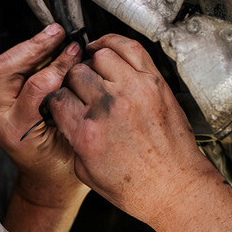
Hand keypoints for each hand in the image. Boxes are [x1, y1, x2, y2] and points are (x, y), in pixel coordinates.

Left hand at [0, 25, 85, 212]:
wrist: (47, 185)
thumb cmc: (62, 170)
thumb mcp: (73, 140)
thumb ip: (69, 107)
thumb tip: (76, 69)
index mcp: (16, 131)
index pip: (33, 88)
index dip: (57, 67)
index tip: (75, 55)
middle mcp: (0, 118)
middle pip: (4, 69)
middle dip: (32, 46)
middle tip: (57, 33)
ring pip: (4, 66)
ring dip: (30, 47)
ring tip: (55, 35)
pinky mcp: (3, 102)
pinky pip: (11, 72)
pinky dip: (30, 56)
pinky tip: (49, 48)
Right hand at [28, 34, 218, 230]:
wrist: (175, 188)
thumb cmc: (136, 187)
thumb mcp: (86, 172)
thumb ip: (72, 139)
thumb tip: (66, 116)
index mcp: (87, 132)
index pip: (57, 96)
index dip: (57, 98)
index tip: (63, 101)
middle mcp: (109, 107)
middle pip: (76, 73)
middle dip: (74, 81)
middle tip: (82, 90)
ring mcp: (134, 91)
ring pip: (100, 55)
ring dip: (94, 64)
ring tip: (96, 72)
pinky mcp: (155, 83)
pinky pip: (130, 47)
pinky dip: (114, 43)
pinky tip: (107, 50)